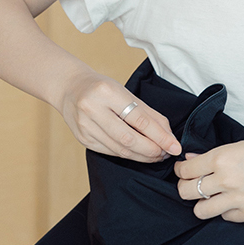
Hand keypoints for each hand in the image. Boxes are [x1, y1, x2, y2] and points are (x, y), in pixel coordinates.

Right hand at [58, 70, 181, 161]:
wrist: (69, 88)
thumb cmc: (101, 88)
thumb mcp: (125, 92)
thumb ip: (148, 113)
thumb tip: (169, 135)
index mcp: (107, 92)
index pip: (140, 120)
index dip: (160, 136)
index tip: (175, 147)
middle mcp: (93, 109)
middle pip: (129, 139)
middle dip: (152, 150)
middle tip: (166, 153)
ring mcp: (85, 126)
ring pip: (120, 149)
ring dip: (142, 156)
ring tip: (157, 155)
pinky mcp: (83, 139)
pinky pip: (111, 152)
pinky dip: (128, 155)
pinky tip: (139, 154)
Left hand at [174, 131, 243, 221]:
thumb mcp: (242, 143)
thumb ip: (215, 155)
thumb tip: (193, 159)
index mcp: (222, 158)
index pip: (186, 170)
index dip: (181, 170)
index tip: (183, 170)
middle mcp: (226, 180)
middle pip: (186, 192)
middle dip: (185, 187)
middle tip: (191, 183)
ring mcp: (237, 200)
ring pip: (200, 211)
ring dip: (202, 203)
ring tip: (210, 196)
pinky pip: (226, 217)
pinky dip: (226, 211)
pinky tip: (233, 201)